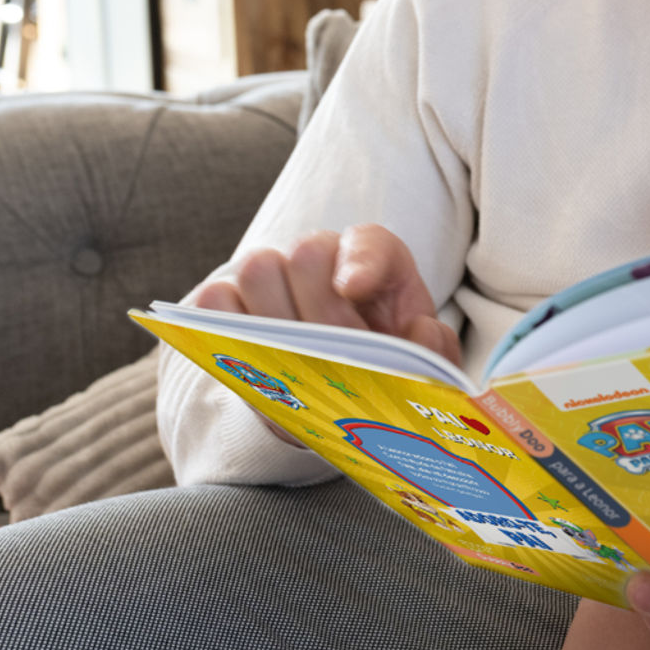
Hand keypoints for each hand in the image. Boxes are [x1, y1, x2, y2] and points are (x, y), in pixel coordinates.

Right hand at [192, 225, 459, 445]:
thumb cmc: (382, 380)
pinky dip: (226, 327)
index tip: (352, 288)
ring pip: (258, 268)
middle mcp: (324, 263)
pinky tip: (254, 362)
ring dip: (274, 320)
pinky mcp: (228, 306)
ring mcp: (274, 279)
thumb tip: (420, 330)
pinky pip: (213, 299)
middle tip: (330, 358)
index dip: (360, 259)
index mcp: (380, 271)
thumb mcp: (420, 376)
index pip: (371, 243)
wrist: (331, 406)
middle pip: (307, 253)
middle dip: (318, 310)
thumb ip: (436, 356)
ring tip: (294, 365)